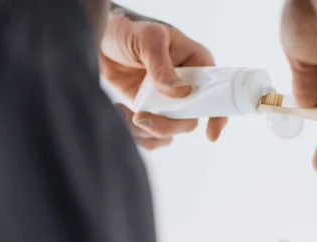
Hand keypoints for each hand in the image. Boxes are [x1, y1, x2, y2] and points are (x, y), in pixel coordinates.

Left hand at [101, 12, 226, 149]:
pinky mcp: (150, 111)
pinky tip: (121, 113)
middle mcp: (186, 87)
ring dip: (148, 132)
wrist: (99, 38)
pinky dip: (138, 134)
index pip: (215, 94)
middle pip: (189, 120)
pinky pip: (152, 136)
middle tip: (141, 118)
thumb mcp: (148, 39)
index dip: (217, 116)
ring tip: (125, 114)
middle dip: (166, 126)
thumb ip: (163, 66)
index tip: (211, 135)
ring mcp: (168, 102)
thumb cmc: (128, 30)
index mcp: (196, 65)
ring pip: (170, 132)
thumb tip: (182, 92)